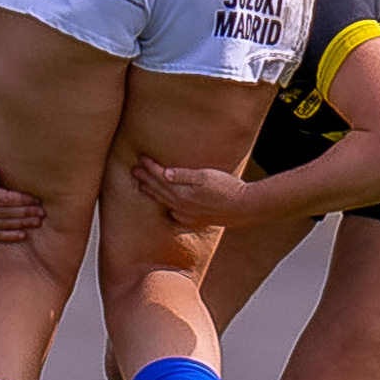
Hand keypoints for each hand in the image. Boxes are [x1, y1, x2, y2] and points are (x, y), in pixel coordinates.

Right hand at [0, 149, 44, 241]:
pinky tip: (23, 234)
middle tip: (41, 212)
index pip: (3, 199)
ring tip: (37, 221)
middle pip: (3, 213)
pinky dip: (8, 236)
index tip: (37, 199)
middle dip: (24, 213)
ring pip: (0, 225)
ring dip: (20, 224)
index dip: (21, 200)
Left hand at [132, 156, 253, 228]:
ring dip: (154, 194)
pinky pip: (179, 217)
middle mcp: (183, 206)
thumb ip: (184, 175)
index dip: (150, 167)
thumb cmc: (228, 188)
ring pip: (166, 204)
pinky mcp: (200, 220)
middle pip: (160, 191)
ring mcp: (191, 215)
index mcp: (182, 193)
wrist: (246, 207)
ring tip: (142, 188)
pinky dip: (171, 212)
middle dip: (146, 180)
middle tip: (133, 171)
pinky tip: (171, 211)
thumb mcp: (205, 176)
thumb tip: (165, 173)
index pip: (161, 178)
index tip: (140, 158)